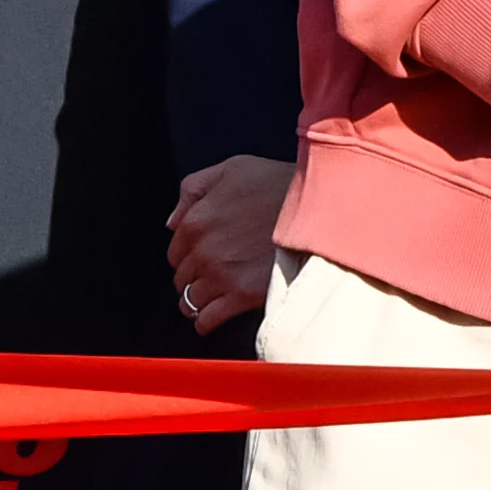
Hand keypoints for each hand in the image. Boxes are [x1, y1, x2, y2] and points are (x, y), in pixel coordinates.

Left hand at [167, 155, 292, 332]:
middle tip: (212, 273)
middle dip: (194, 277)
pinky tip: (213, 316)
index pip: (175, 251)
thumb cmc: (279, 186)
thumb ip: (193, 189)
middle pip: (182, 277)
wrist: (318, 209)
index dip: (188, 255)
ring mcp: (220, 275)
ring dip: (197, 300)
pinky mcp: (240, 295)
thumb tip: (172, 222)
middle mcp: (203, 250)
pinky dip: (206, 321)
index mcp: (197, 220)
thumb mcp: (233, 168)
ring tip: (212, 297)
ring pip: (190, 300)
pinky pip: (207, 320)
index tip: (201, 256)